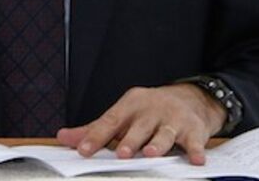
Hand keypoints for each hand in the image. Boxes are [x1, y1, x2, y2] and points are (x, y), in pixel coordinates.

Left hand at [56, 84, 225, 164]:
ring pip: (165, 133)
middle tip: (121, 153)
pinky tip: (195, 160)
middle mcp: (151, 110)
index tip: (83, 150)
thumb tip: (64, 137)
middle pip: (139, 127)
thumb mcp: (123, 115)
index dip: (96, 136)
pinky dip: (195, 151)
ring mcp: (173, 119)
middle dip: (130, 140)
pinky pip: (195, 142)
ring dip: (158, 143)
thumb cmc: (149, 112)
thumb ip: (95, 129)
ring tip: (150, 154)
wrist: (190, 98)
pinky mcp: (193, 129)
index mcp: (130, 105)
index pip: (110, 121)